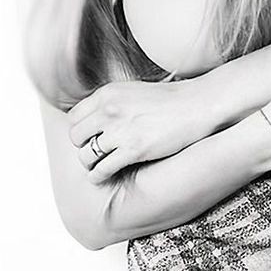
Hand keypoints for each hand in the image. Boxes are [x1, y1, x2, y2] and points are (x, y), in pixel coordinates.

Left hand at [68, 75, 216, 181]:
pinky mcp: (133, 150)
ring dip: (90, 164)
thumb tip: (97, 120)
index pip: (74, 117)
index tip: (90, 138)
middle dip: (84, 147)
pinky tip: (102, 177)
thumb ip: (112, 104)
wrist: (196, 106)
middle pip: (76, 137)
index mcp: (107, 94)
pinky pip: (103, 169)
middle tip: (95, 153)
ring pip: (86, 155)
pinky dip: (98, 176)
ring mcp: (120, 130)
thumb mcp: (133, 92)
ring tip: (98, 167)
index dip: (81, 131)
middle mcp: (109, 110)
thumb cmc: (170, 101)